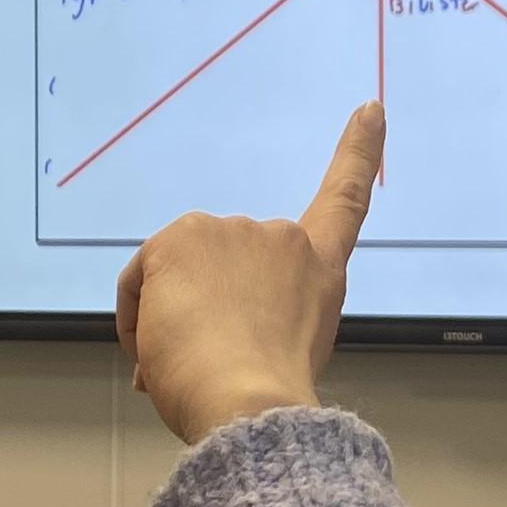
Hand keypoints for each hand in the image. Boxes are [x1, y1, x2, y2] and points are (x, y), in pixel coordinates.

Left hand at [117, 103, 384, 443]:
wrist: (248, 399)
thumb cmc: (265, 397)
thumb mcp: (283, 354)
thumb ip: (255, 324)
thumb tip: (187, 341)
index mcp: (320, 269)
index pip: (343, 201)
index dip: (360, 151)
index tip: (370, 108)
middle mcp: (282, 239)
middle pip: (225, 267)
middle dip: (207, 308)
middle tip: (206, 364)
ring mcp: (231, 231)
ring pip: (178, 278)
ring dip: (169, 318)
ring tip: (186, 366)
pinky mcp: (180, 238)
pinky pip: (139, 282)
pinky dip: (135, 319)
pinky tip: (156, 349)